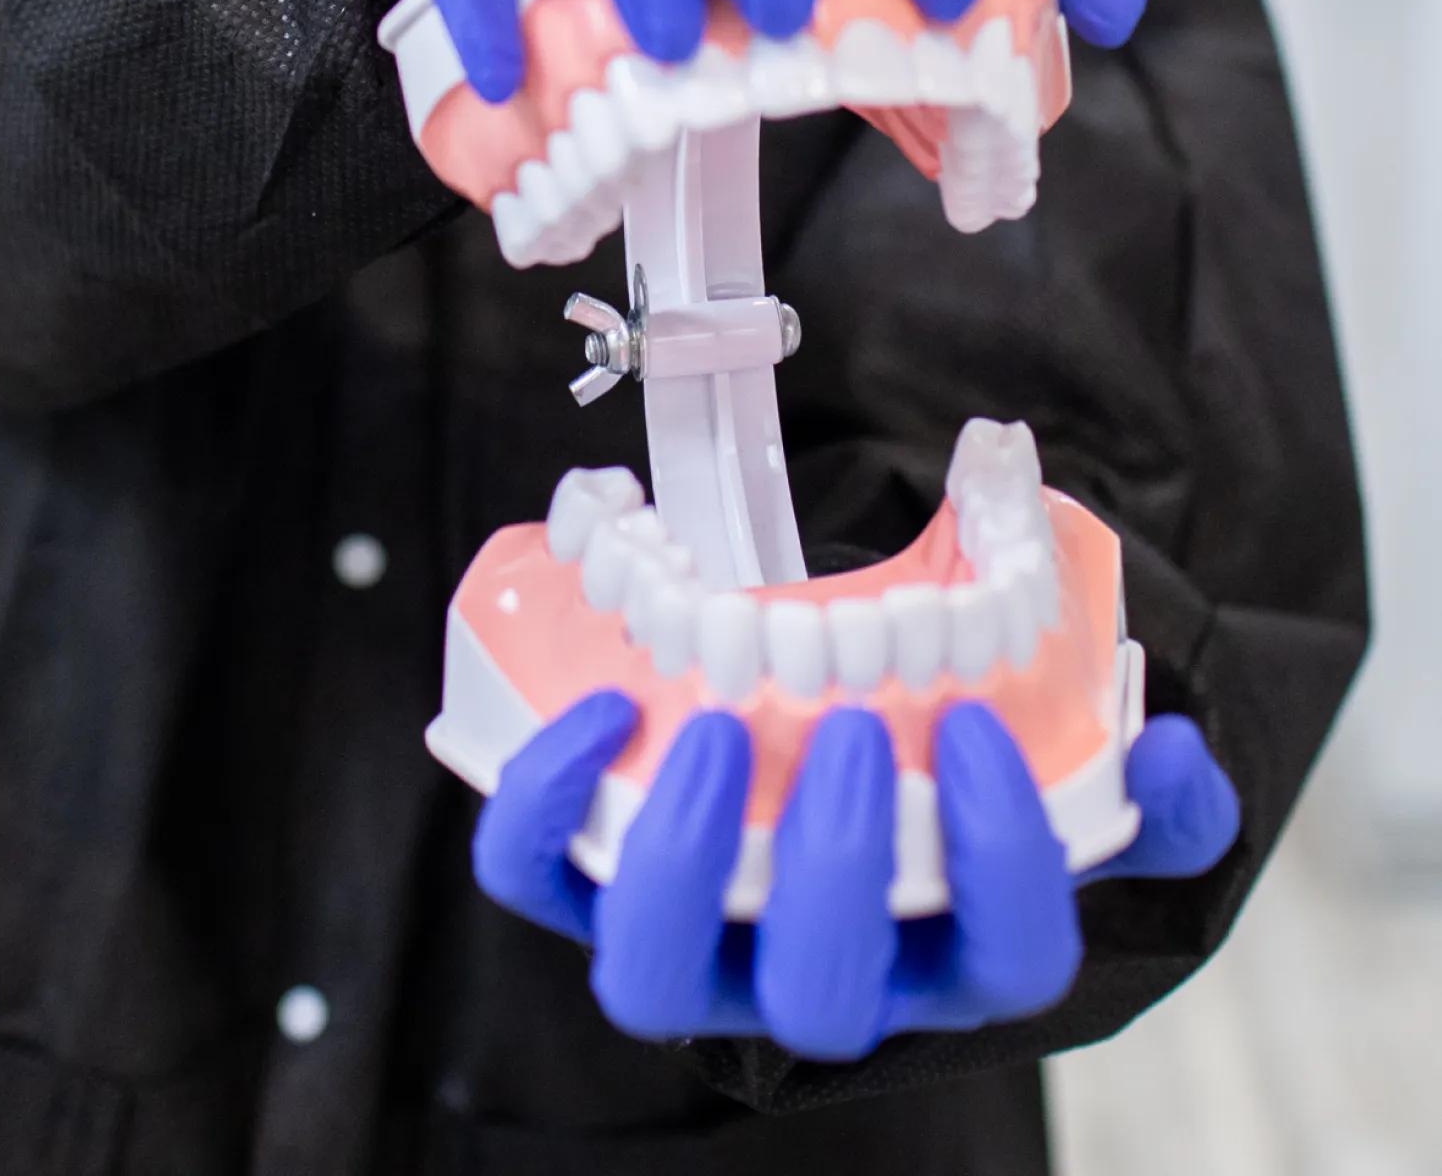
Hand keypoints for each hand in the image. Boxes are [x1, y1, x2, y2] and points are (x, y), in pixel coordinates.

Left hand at [472, 693, 1237, 1059]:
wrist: (830, 752)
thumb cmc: (946, 780)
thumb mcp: (1068, 787)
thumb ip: (1144, 790)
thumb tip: (1169, 754)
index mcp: (948, 953)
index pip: (1003, 962)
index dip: (1003, 859)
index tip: (982, 731)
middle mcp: (818, 975)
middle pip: (822, 997)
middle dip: (838, 869)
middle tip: (850, 734)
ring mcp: (694, 941)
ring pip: (652, 977)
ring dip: (678, 859)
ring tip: (713, 729)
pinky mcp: (592, 885)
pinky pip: (537, 883)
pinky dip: (541, 809)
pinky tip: (599, 708)